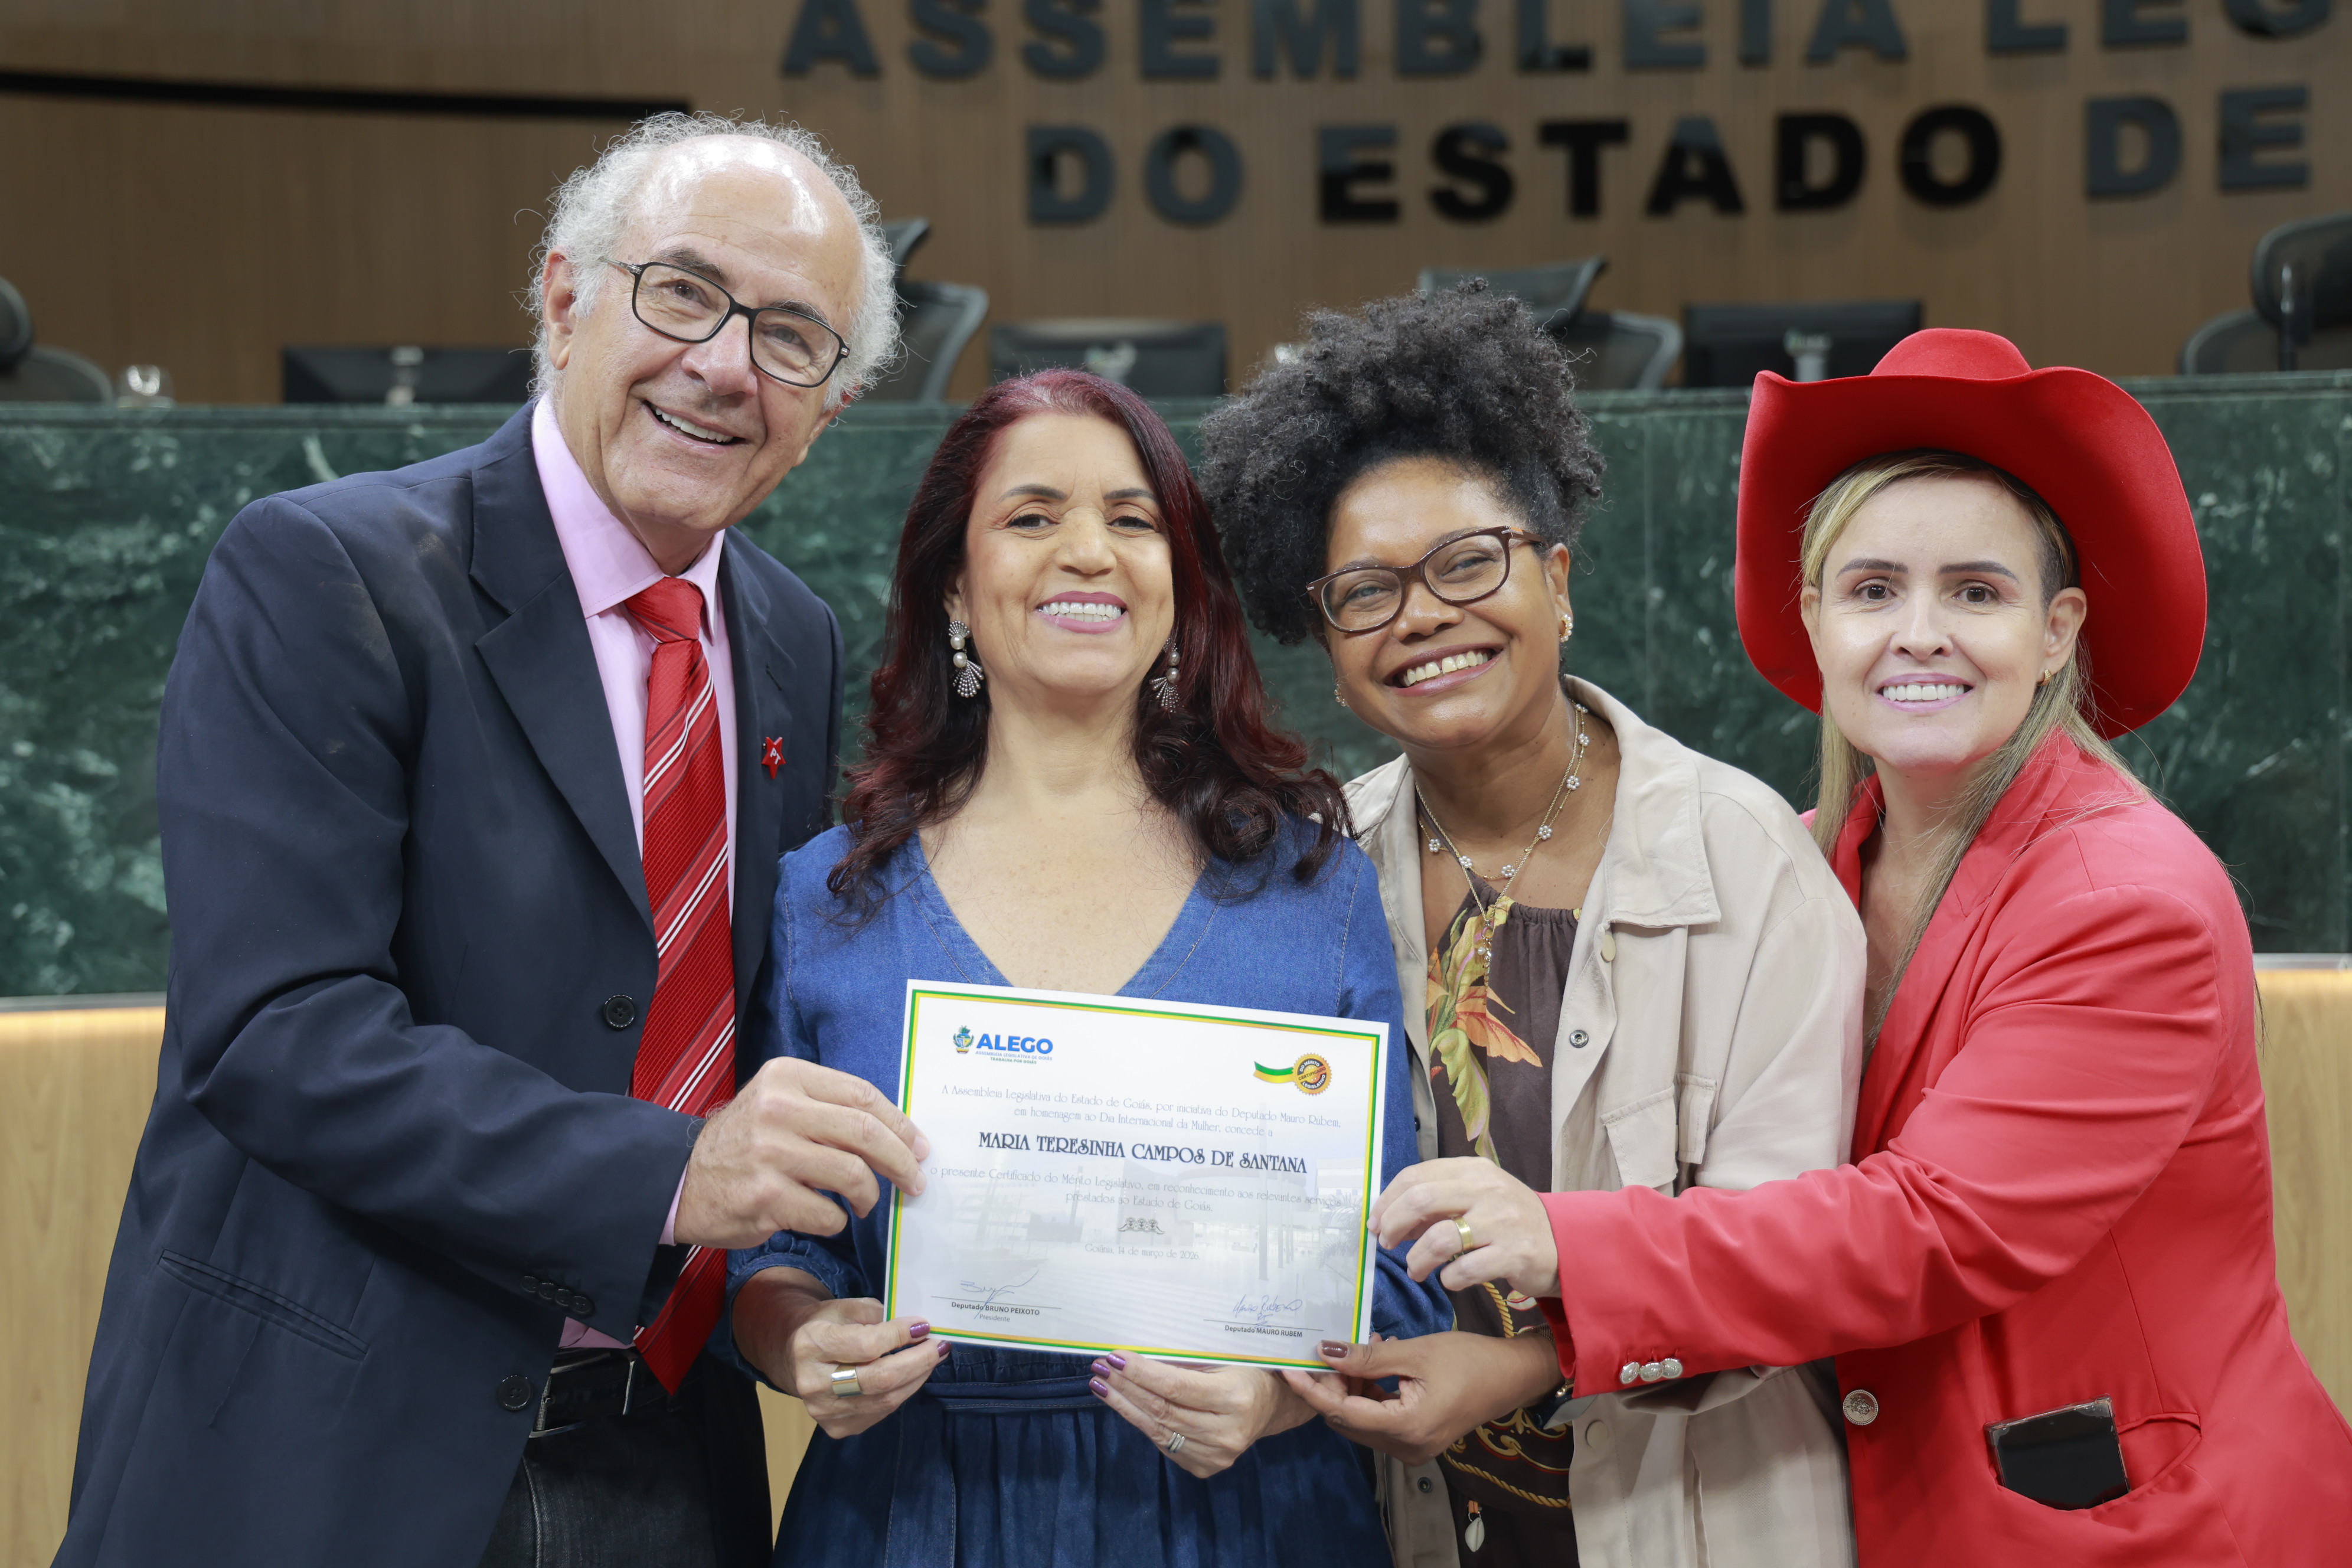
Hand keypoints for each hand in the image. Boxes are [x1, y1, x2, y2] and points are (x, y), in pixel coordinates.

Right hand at [674, 1058, 930, 1248]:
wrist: (681, 1181)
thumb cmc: (744, 1143)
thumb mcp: (779, 1103)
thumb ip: (829, 1108)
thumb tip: (898, 1133)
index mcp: (787, 1076)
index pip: (862, 1096)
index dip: (900, 1124)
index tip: (919, 1146)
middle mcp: (778, 1109)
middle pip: (865, 1133)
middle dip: (901, 1161)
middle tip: (915, 1180)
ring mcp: (771, 1154)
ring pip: (853, 1175)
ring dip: (870, 1196)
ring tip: (865, 1203)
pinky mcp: (765, 1197)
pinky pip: (828, 1214)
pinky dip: (837, 1220)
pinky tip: (825, 1216)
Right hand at [731, 1268, 947, 1438]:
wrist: (794, 1355)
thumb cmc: (825, 1325)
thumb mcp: (844, 1308)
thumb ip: (877, 1314)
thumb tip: (916, 1327)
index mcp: (811, 1345)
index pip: (865, 1345)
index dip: (899, 1336)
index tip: (923, 1325)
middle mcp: (813, 1383)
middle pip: (879, 1379)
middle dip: (918, 1361)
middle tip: (938, 1345)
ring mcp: (824, 1411)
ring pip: (885, 1400)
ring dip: (916, 1377)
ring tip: (932, 1357)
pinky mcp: (837, 1427)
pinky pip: (881, 1412)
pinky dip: (902, 1392)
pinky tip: (912, 1375)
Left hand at [1089, 1355, 1314, 1478]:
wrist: (1270, 1406)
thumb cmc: (1244, 1371)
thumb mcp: (1223, 1357)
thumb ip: (1184, 1361)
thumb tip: (1135, 1355)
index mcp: (1234, 1399)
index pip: (1175, 1387)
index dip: (1141, 1373)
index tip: (1115, 1357)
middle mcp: (1226, 1433)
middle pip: (1163, 1410)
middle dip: (1126, 1388)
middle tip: (1100, 1369)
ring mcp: (1216, 1456)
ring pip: (1159, 1430)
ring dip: (1125, 1406)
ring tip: (1101, 1386)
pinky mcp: (1205, 1467)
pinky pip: (1165, 1444)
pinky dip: (1143, 1423)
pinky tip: (1125, 1405)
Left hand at [1281, 1331, 1561, 1464]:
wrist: (1511, 1377)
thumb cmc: (1469, 1361)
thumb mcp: (1414, 1353)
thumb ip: (1367, 1359)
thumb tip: (1323, 1352)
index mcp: (1405, 1428)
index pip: (1342, 1412)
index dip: (1312, 1389)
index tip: (1288, 1368)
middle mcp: (1405, 1448)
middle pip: (1348, 1419)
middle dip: (1332, 1386)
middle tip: (1330, 1349)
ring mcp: (1411, 1448)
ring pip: (1361, 1420)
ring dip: (1352, 1388)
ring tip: (1362, 1351)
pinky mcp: (1416, 1440)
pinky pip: (1379, 1420)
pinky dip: (1370, 1395)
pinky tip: (1377, 1364)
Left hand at [1371, 1157, 1560, 1297]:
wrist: (1566, 1243)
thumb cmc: (1510, 1221)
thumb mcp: (1476, 1198)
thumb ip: (1436, 1204)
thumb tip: (1388, 1220)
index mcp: (1474, 1170)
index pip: (1416, 1176)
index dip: (1387, 1200)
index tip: (1375, 1222)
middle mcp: (1488, 1190)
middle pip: (1421, 1200)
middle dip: (1393, 1224)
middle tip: (1386, 1244)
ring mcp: (1502, 1222)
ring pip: (1440, 1239)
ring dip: (1417, 1259)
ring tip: (1416, 1270)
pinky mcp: (1514, 1255)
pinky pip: (1465, 1270)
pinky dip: (1448, 1279)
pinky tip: (1449, 1280)